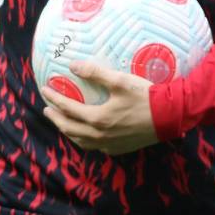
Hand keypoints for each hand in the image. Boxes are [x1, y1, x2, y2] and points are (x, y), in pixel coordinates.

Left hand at [41, 60, 157, 154]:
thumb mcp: (120, 80)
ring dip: (68, 131)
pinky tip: (86, 134)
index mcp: (97, 118)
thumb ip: (96, 73)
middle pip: (69, 128)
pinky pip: (94, 146)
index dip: (55, 98)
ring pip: (80, 140)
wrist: (168, 116)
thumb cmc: (145, 96)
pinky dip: (84, 139)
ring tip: (62, 122)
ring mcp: (108, 144)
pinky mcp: (118, 148)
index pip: (68, 108)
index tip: (45, 90)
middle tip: (47, 109)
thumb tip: (73, 65)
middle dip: (56, 118)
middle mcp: (99, 135)